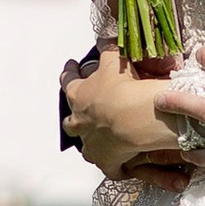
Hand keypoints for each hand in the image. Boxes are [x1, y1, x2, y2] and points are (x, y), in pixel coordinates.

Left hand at [62, 50, 192, 183]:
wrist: (136, 118)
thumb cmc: (125, 88)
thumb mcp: (116, 61)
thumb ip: (109, 50)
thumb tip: (105, 39)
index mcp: (81, 95)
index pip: (68, 80)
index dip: (69, 73)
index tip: (70, 66)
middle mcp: (81, 121)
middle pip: (71, 120)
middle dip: (75, 115)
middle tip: (81, 110)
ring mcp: (93, 144)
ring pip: (87, 146)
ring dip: (92, 142)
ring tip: (101, 140)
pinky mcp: (108, 161)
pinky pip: (111, 166)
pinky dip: (116, 164)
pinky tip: (123, 165)